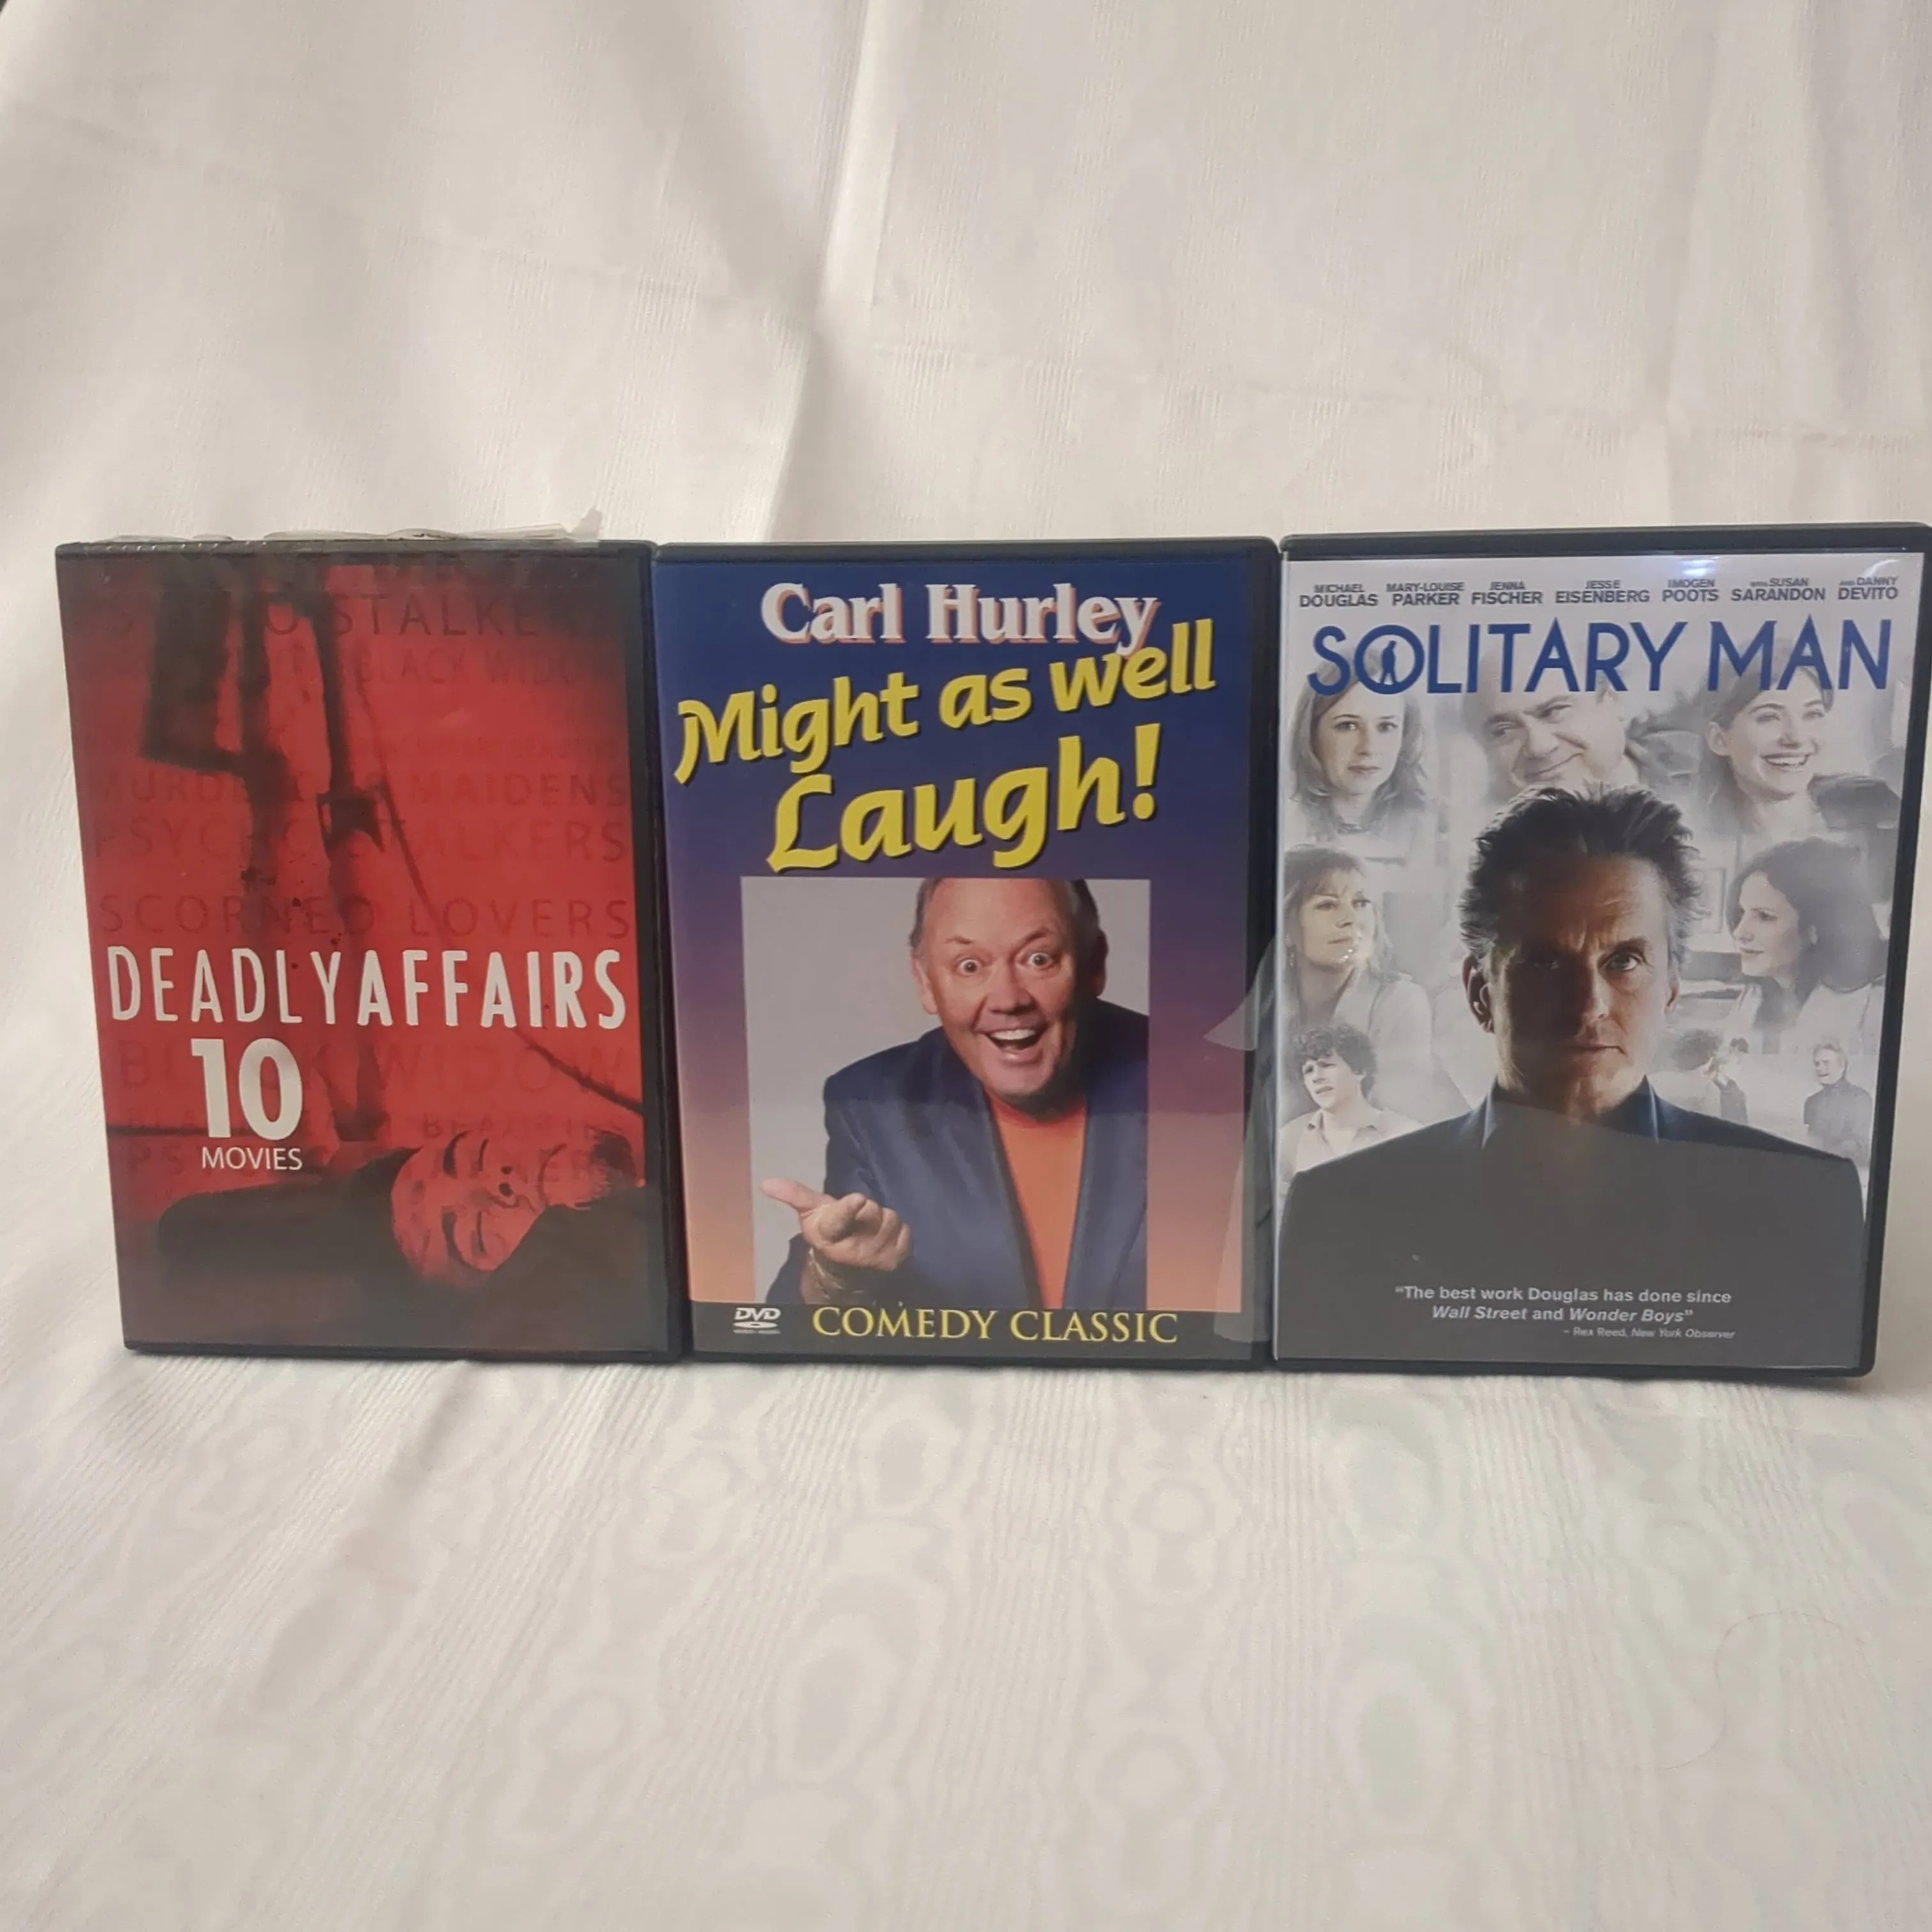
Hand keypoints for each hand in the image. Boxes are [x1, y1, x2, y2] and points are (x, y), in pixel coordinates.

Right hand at [759, 1178, 909, 1300]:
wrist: (846, 1269)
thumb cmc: (829, 1233)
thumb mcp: (810, 1213)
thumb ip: (794, 1194)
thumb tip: (766, 1182)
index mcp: (828, 1234)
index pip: (840, 1219)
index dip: (849, 1209)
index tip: (857, 1198)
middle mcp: (852, 1249)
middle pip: (872, 1211)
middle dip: (868, 1208)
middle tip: (861, 1213)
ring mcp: (876, 1256)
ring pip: (892, 1220)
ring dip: (884, 1219)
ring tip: (872, 1227)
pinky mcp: (897, 1260)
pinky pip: (906, 1233)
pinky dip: (898, 1232)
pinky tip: (886, 1237)